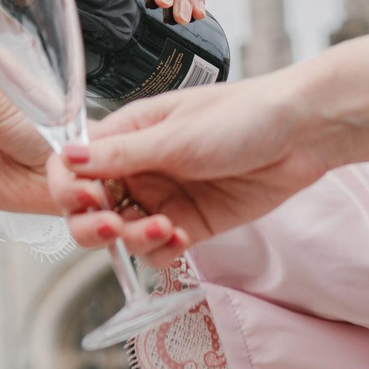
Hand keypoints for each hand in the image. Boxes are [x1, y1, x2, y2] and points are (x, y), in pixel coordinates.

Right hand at [47, 75, 328, 249]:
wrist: (302, 134)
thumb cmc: (241, 117)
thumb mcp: (176, 135)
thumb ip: (122, 154)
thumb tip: (67, 157)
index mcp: (127, 134)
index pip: (75, 165)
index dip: (71, 186)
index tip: (88, 199)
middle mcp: (140, 167)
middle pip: (91, 208)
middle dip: (93, 224)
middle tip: (113, 226)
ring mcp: (165, 197)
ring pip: (124, 234)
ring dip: (134, 239)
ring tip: (165, 230)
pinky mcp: (192, 224)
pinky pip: (158, 249)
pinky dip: (162, 251)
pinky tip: (182, 238)